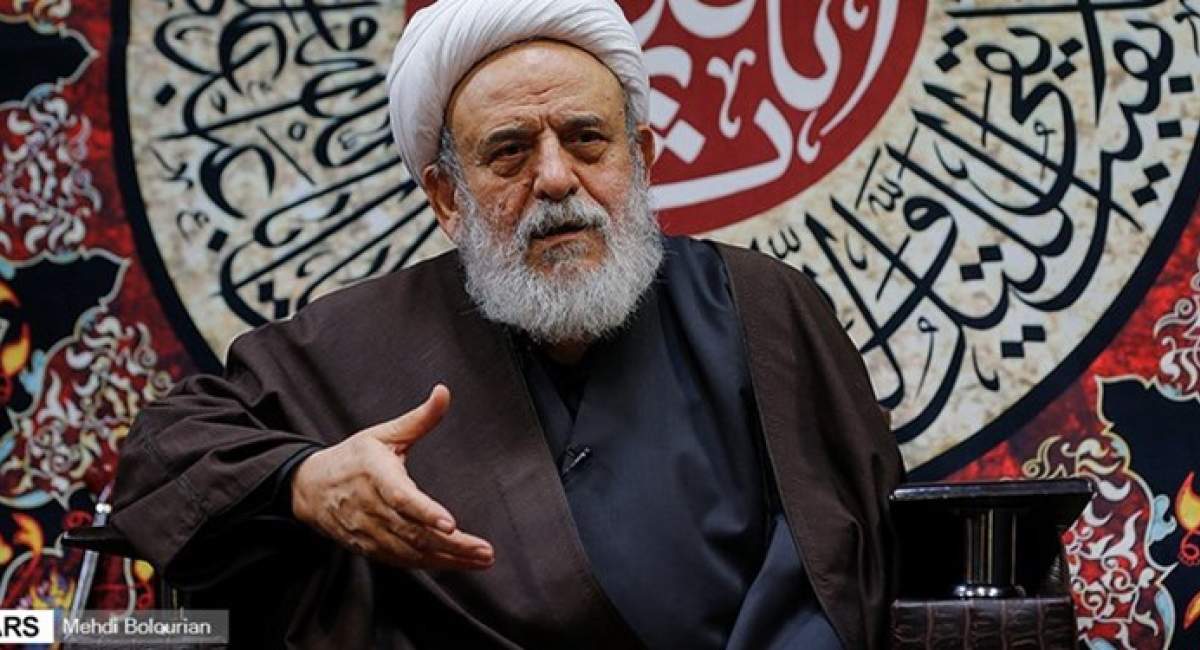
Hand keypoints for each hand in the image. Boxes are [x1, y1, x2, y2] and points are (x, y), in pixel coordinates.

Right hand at [290, 385, 494, 570]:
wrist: (309, 488)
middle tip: (484, 551)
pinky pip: (402, 562)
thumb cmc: (352, 458)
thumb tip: (444, 392)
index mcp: (375, 475)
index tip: (450, 524)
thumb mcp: (383, 433)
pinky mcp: (369, 548)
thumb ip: (418, 419)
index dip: (425, 512)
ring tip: (480, 560)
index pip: (401, 498)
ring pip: (410, 553)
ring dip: (447, 560)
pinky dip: (430, 565)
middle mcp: (371, 508)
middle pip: (413, 533)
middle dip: (452, 545)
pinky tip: (456, 563)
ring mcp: (368, 532)